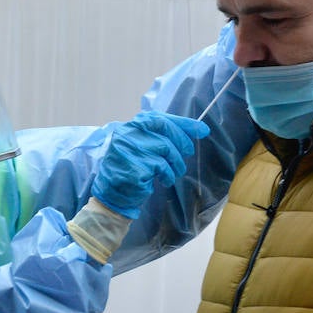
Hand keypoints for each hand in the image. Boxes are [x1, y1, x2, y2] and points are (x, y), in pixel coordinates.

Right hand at [91, 111, 210, 218]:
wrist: (111, 194)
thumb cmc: (131, 169)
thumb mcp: (142, 147)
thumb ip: (161, 136)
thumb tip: (197, 128)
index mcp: (131, 126)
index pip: (160, 118)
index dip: (183, 123)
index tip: (201, 129)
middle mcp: (129, 134)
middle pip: (166, 129)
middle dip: (182, 141)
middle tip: (188, 152)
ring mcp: (131, 150)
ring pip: (167, 148)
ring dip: (176, 162)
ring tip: (174, 172)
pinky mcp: (136, 167)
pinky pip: (162, 167)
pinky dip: (168, 175)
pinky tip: (164, 180)